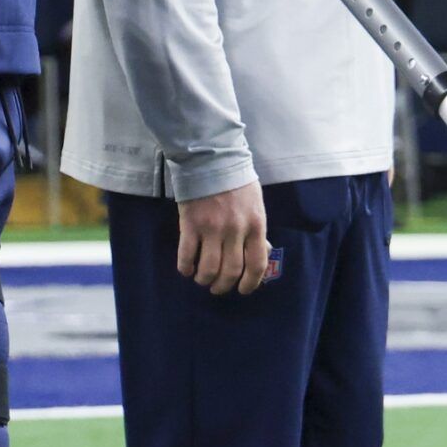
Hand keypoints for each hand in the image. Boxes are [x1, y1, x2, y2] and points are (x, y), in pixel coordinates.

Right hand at [176, 179, 268, 295]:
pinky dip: (185, 267)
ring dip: (204, 279)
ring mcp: (212, 227)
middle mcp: (235, 229)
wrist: (211, 157)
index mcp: (255, 224)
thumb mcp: (255, 203)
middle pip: (230, 271)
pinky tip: (186, 268)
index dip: (250, 283)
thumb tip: (262, 253)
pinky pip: (186, 255)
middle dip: (223, 286)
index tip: (242, 289)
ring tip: (201, 278)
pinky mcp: (191, 223)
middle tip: (217, 287)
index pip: (257, 264)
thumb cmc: (235, 180)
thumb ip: (257, 229)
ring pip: (208, 268)